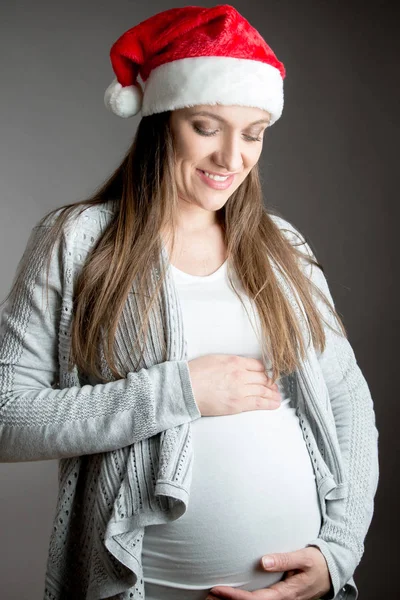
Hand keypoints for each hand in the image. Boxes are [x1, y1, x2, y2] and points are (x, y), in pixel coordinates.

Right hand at [188, 354, 281, 416]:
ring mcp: (241, 390)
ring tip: (277, 396)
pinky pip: (259, 403)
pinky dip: (269, 403)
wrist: (185, 388)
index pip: (258, 365)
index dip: (265, 370)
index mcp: (235, 362)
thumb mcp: (216, 359)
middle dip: (271, 382)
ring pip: (264, 390)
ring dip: (273, 393)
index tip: (267, 374)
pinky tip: (275, 403)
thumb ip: (231, 361)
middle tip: (274, 386)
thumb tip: (241, 365)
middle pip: (264, 378)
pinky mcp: (238, 404)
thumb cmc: (196, 373)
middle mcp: (241, 375)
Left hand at [206, 546, 331, 599]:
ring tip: (214, 596)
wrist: (332, 572)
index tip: (217, 589)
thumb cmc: (317, 563)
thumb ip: (284, 559)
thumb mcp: (304, 558)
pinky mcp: (280, 598)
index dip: (235, 597)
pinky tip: (232, 595)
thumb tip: (264, 561)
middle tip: (208, 594)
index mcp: (286, 594)